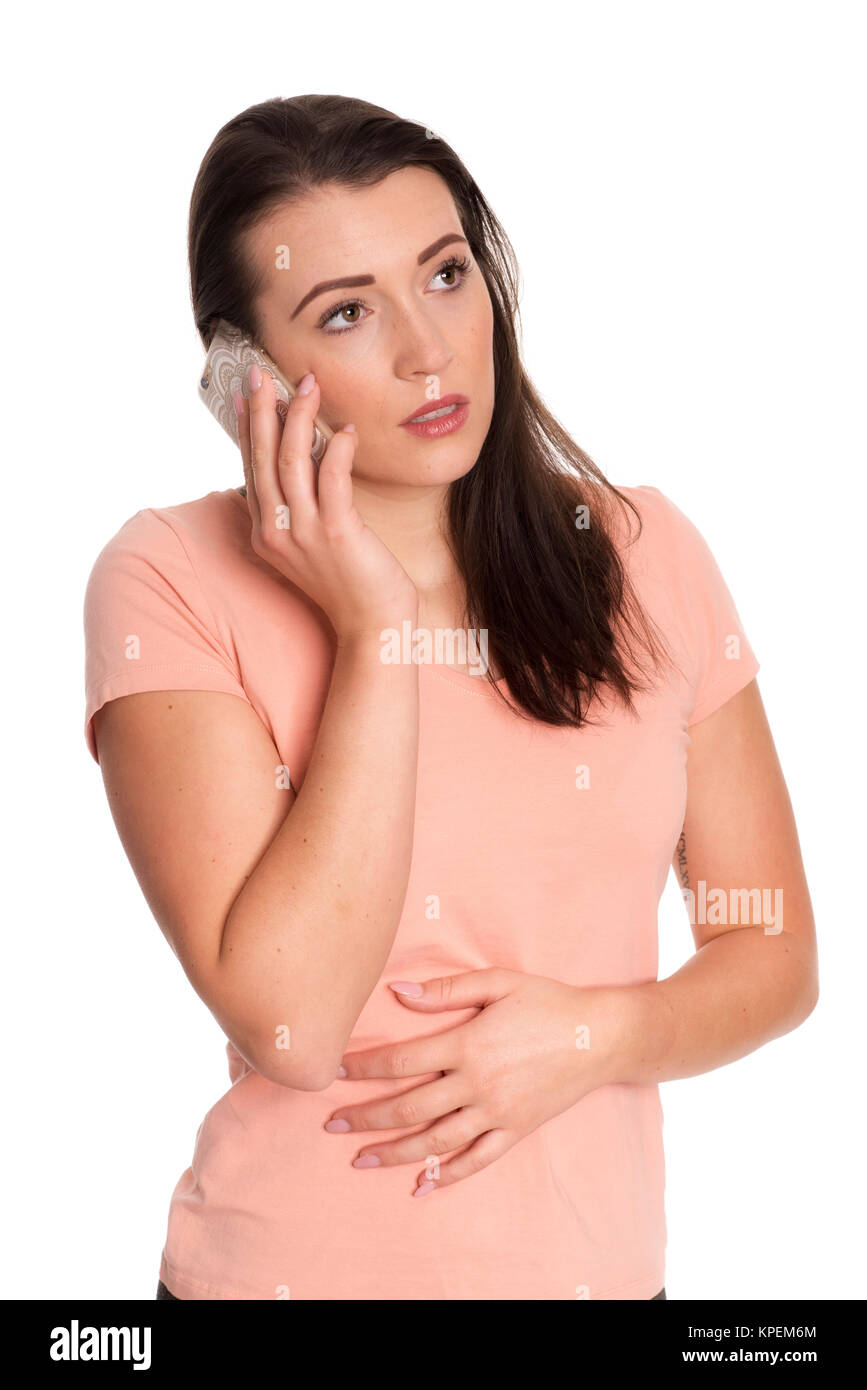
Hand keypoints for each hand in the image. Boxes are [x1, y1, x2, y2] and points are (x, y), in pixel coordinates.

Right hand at [235, 367, 417, 640]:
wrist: (373, 626)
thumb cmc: (350, 582)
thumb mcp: (314, 541)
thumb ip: (303, 505)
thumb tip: (309, 455)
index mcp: (266, 533)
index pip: (251, 469)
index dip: (248, 428)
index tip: (247, 393)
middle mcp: (276, 532)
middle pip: (263, 459)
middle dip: (262, 411)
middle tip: (260, 372)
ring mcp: (304, 534)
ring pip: (292, 463)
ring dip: (299, 419)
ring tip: (308, 386)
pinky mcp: (337, 534)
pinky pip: (333, 480)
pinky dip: (339, 450)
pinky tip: (347, 430)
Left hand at [327, 968, 629, 1195]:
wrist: (600, 1035)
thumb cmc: (546, 1001)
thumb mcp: (498, 982)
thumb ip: (446, 990)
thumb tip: (396, 992)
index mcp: (467, 1044)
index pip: (401, 1060)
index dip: (364, 1067)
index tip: (336, 1071)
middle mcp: (477, 1084)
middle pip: (409, 1106)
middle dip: (366, 1116)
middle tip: (331, 1123)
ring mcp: (497, 1112)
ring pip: (435, 1140)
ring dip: (393, 1152)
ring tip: (360, 1159)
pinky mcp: (516, 1130)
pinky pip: (476, 1160)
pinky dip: (446, 1176)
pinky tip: (420, 1186)